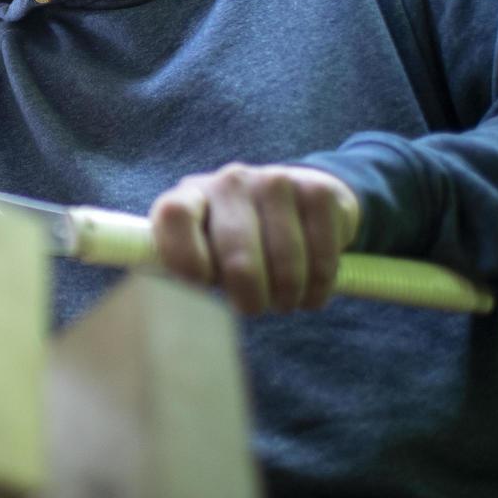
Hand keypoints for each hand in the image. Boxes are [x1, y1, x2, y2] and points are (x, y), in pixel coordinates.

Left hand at [148, 163, 360, 315]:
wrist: (297, 201)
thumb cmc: (236, 240)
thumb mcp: (204, 248)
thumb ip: (187, 271)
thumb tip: (177, 316)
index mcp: (191, 195)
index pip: (174, 216)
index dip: (185, 259)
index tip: (202, 288)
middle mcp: (230, 182)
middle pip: (237, 257)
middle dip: (250, 298)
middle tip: (253, 307)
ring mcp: (276, 182)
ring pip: (286, 264)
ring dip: (288, 297)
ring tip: (283, 298)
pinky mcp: (319, 191)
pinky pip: (322, 258)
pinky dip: (319, 286)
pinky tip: (310, 285)